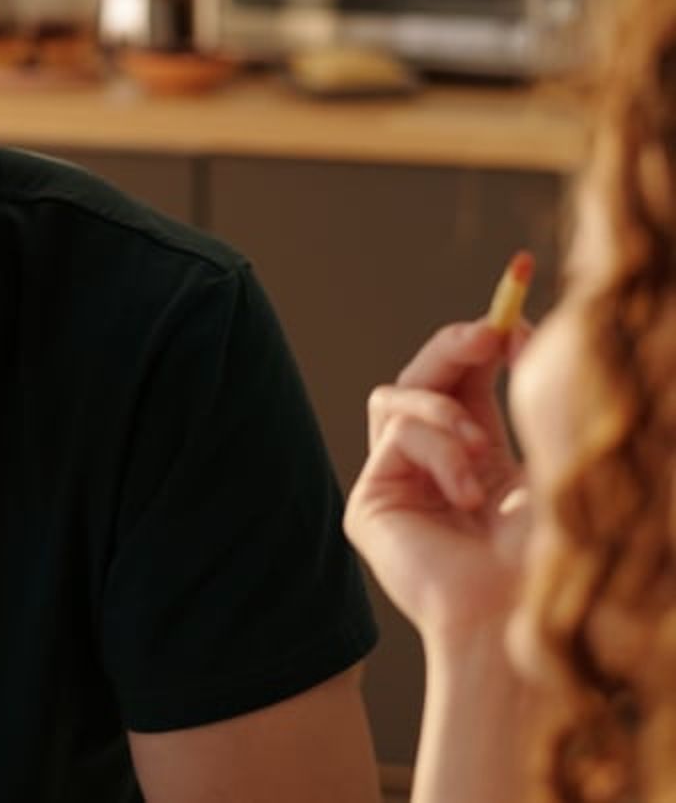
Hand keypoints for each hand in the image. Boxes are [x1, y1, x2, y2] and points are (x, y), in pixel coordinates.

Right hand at [344, 319, 529, 644]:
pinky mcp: (369, 503)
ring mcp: (394, 482)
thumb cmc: (549, 551)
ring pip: (396, 397)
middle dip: (454, 348)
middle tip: (491, 334)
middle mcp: (429, 464)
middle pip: (419, 375)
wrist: (523, 614)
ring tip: (484, 449)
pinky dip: (438, 452)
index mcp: (475, 453)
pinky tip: (467, 495)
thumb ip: (526, 392)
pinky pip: (396, 437)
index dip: (480, 338)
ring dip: (444, 408)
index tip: (513, 306)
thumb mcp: (546, 453)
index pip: (462, 376)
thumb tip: (519, 328)